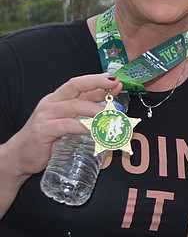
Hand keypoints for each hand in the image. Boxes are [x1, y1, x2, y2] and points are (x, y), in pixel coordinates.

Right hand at [4, 74, 121, 177]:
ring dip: (96, 109)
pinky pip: (66, 125)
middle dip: (97, 84)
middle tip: (116, 87)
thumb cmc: (47, 140)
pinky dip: (83, 126)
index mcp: (57, 99)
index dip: (98, 81)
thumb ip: (84, 116)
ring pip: (74, 105)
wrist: (20, 157)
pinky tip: (94, 130)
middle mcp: (51, 103)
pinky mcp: (42, 130)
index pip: (79, 84)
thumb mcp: (68, 124)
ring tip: (111, 115)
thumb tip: (111, 112)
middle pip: (75, 87)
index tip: (116, 81)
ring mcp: (45, 115)